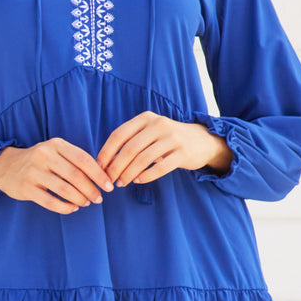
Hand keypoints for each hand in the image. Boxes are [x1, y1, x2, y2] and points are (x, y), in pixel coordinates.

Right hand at [0, 138, 114, 213]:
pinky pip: (50, 201)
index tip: (109, 186)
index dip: (99, 174)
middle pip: (76, 175)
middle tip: (98, 199)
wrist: (5, 166)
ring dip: (80, 199)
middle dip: (91, 190)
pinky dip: (65, 207)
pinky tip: (72, 208)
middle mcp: (44, 155)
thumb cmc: (39, 161)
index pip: (83, 159)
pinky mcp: (26, 188)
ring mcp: (33, 172)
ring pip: (64, 189)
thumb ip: (75, 160)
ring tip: (86, 203)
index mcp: (56, 144)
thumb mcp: (55, 152)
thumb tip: (102, 176)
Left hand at [96, 111, 232, 186]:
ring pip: (143, 159)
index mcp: (146, 118)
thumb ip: (130, 140)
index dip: (106, 152)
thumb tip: (105, 161)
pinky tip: (138, 181)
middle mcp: (158, 124)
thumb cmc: (166, 139)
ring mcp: (172, 138)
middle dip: (116, 167)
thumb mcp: (149, 131)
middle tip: (109, 180)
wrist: (201, 140)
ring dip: (129, 173)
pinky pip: (160, 167)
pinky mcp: (183, 153)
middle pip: (130, 148)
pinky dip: (146, 176)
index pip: (119, 134)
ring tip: (121, 183)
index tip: (99, 167)